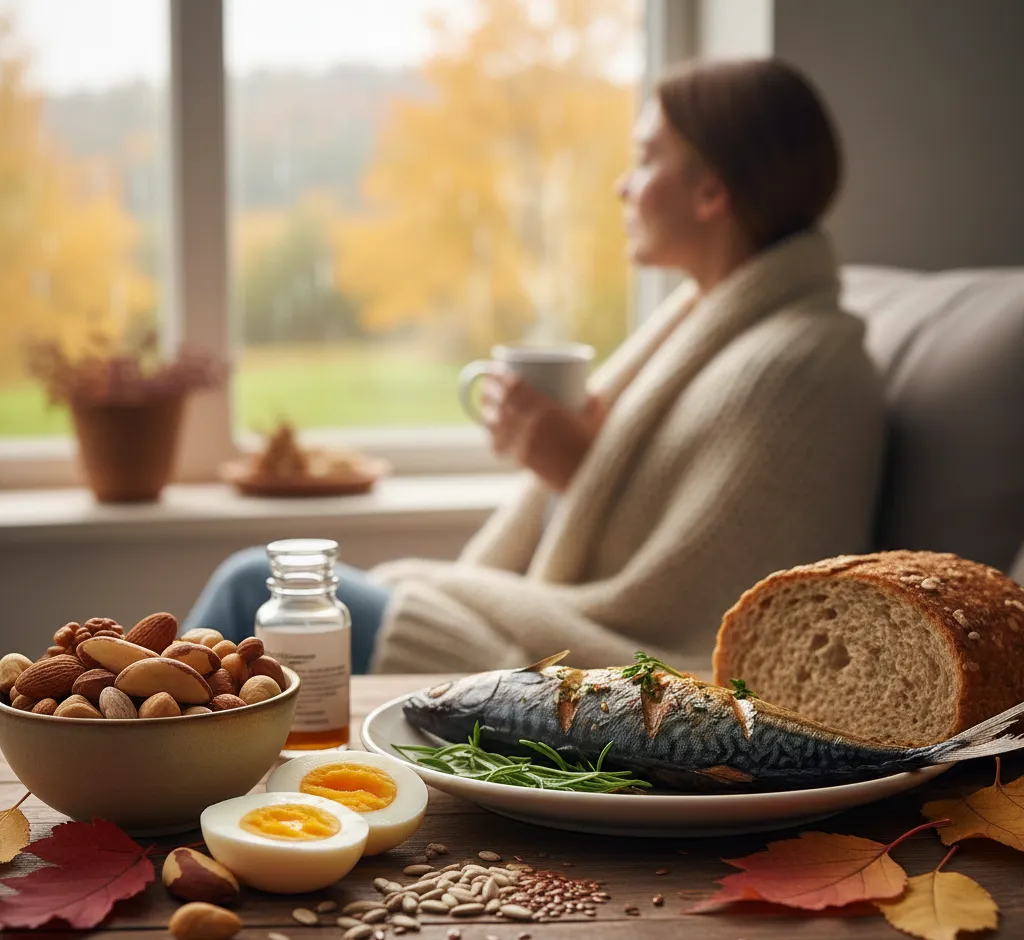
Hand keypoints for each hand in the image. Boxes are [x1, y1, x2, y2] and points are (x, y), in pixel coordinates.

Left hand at [481, 373, 606, 491]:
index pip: (515, 387)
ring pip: (495, 423)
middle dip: (489, 390)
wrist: (590, 478)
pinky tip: (490, 432)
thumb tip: (590, 392)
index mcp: (547, 409)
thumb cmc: (596, 446)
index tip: (496, 368)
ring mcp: (524, 443)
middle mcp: (531, 424)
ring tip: (484, 405)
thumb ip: (592, 401)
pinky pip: (500, 446)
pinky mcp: (522, 459)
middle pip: (501, 402)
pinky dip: (493, 438)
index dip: (501, 376)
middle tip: (487, 383)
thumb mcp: (597, 418)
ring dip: (486, 411)